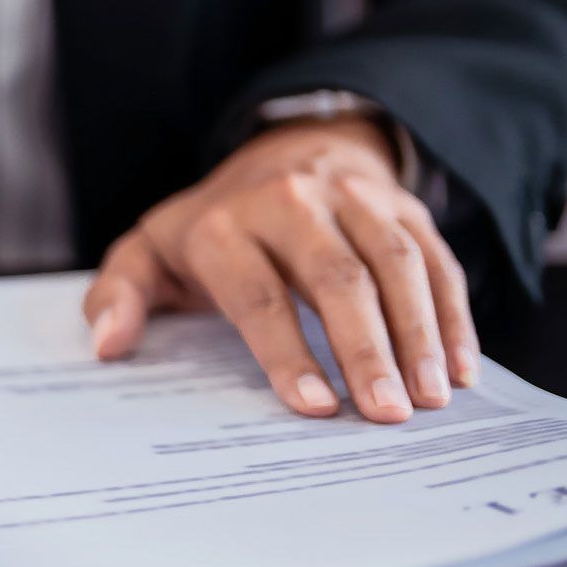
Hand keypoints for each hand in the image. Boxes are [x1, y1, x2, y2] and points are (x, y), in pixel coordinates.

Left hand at [83, 117, 478, 422]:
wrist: (282, 151)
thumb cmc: (213, 226)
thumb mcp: (149, 251)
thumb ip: (118, 295)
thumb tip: (107, 345)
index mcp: (225, 224)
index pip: (258, 292)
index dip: (285, 350)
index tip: (312, 406)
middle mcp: (293, 203)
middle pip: (337, 279)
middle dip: (365, 350)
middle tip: (385, 415)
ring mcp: (355, 200)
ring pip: (396, 265)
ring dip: (419, 335)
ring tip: (429, 401)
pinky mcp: (404, 207)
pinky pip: (436, 260)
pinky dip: (453, 315)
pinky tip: (459, 371)